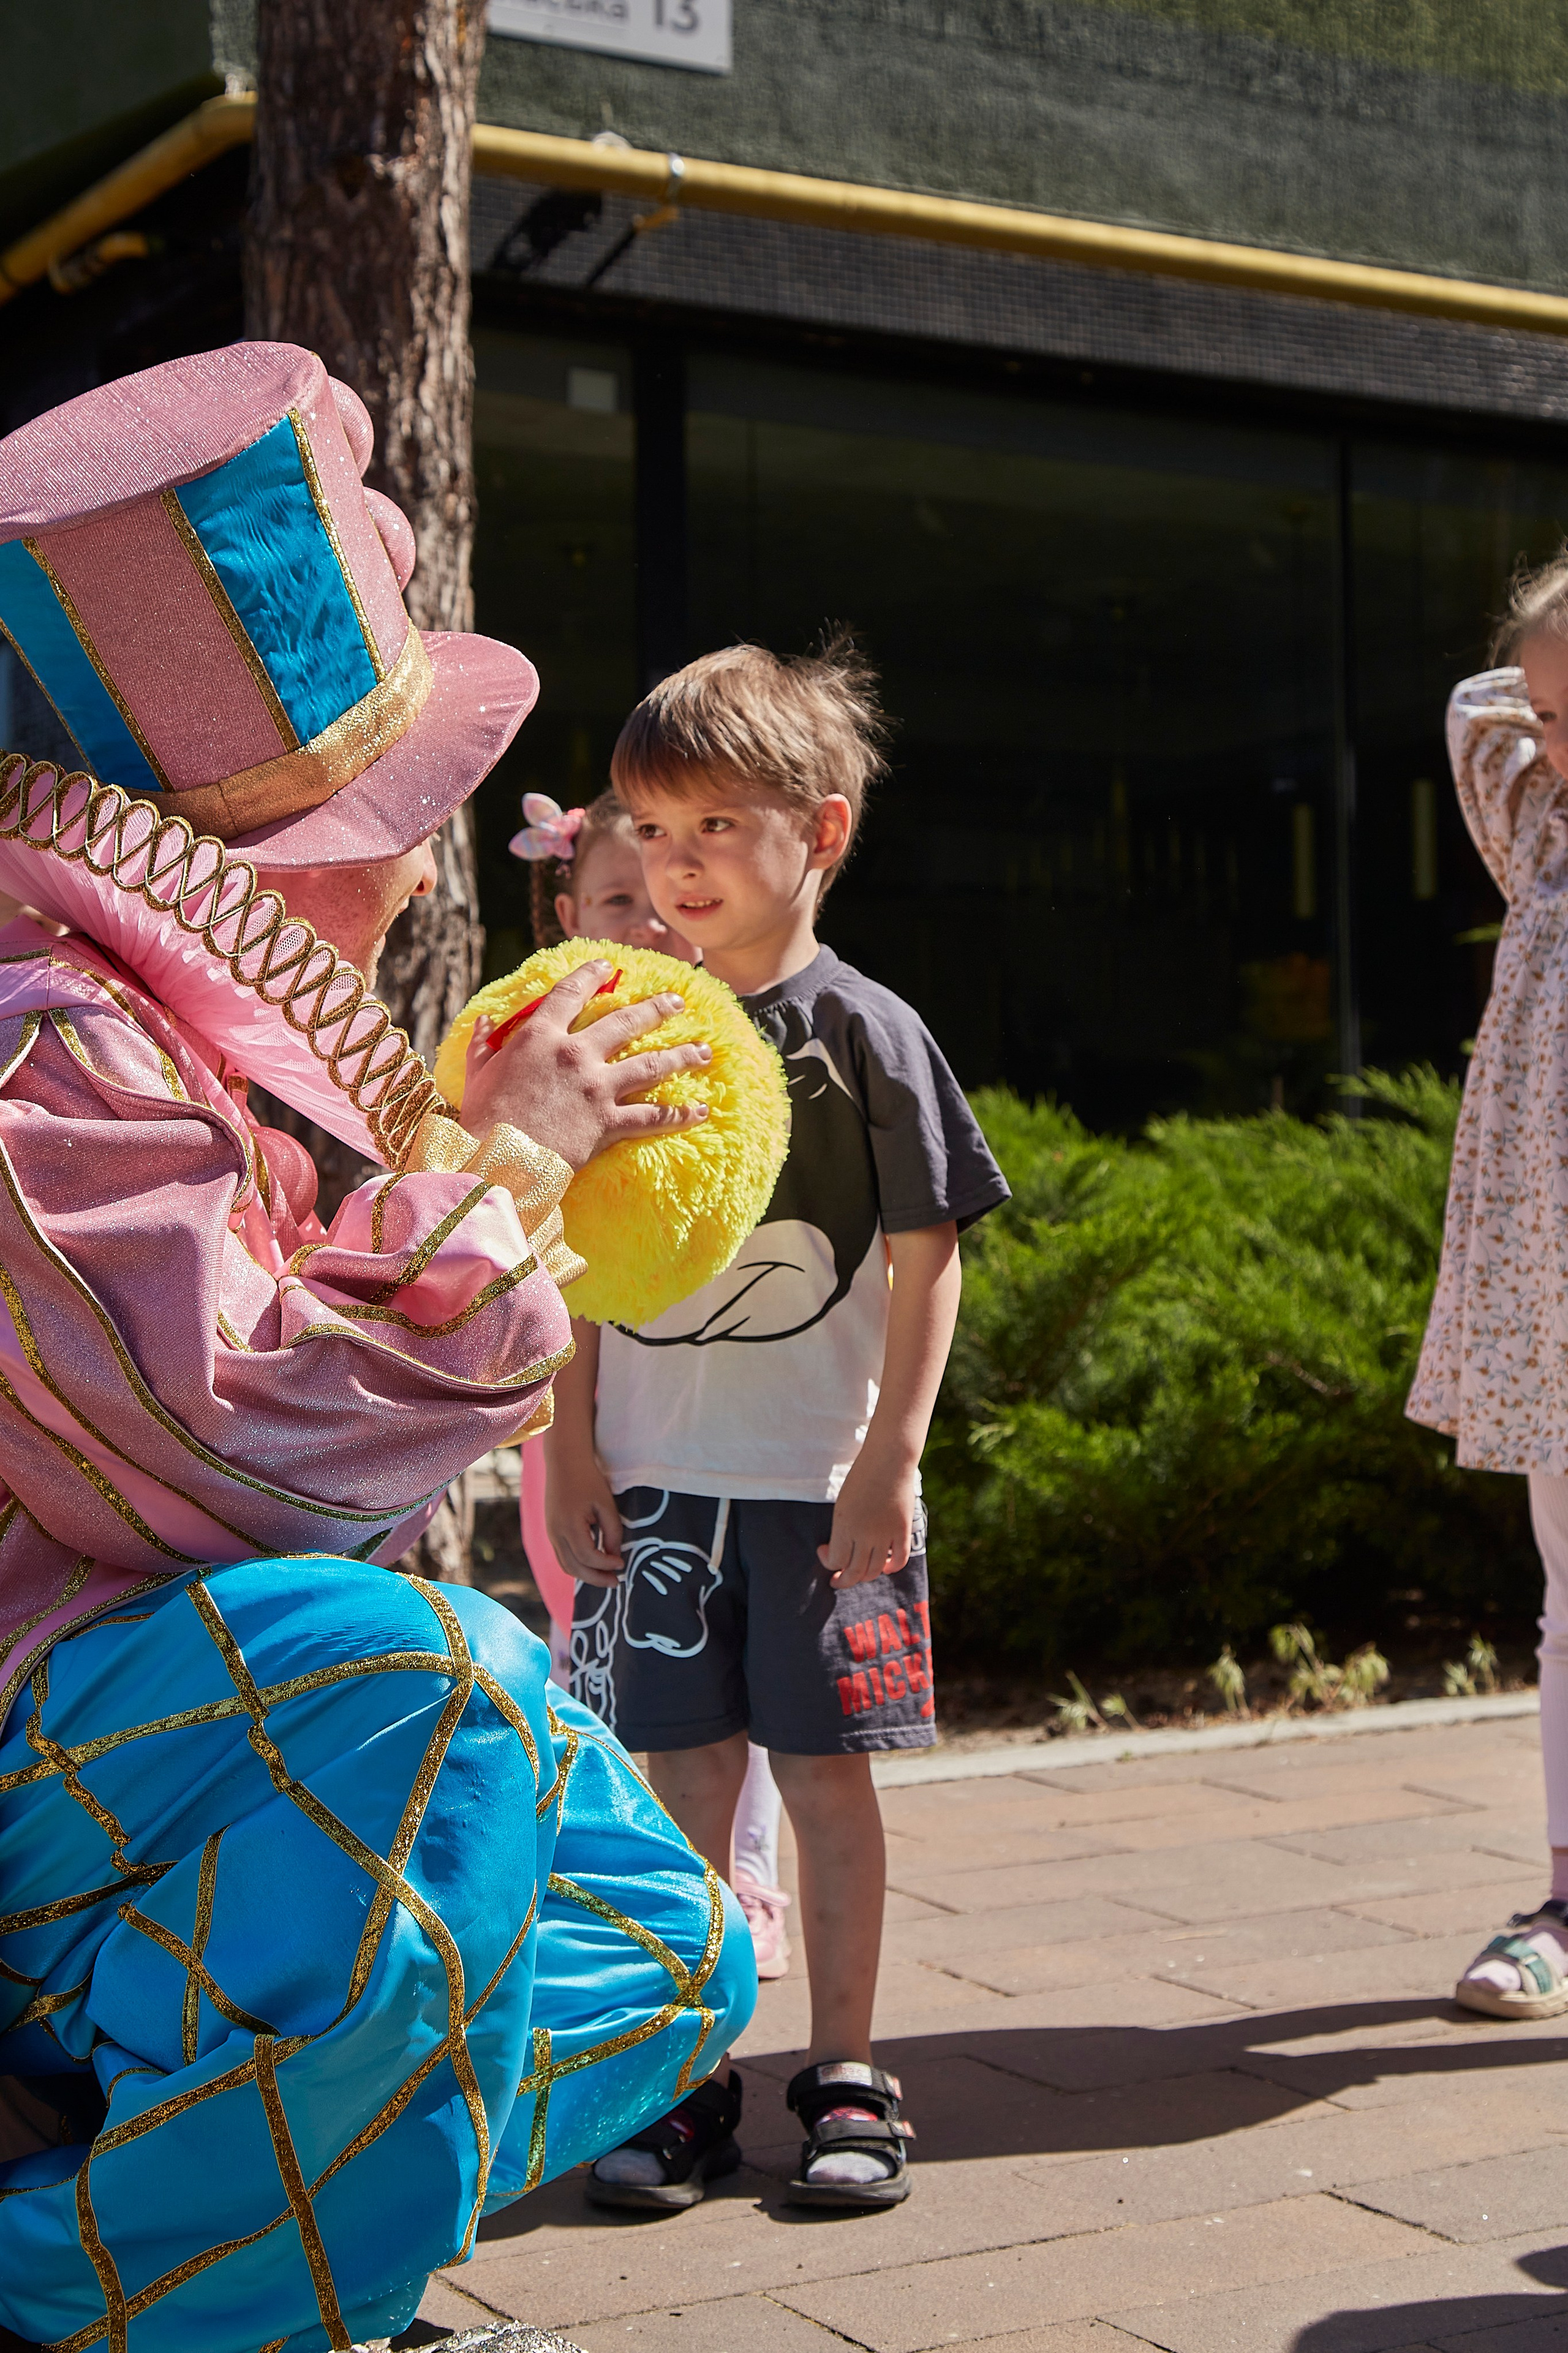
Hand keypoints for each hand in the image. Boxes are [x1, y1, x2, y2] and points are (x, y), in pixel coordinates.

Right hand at [460, 960, 711, 1170]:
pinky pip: (652, 1117)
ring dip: (680, 1056)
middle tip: (677, 1003)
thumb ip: (483, 1045)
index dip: (590, 976)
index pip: (570, 994)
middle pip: (624, 1023)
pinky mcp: (608, 1122)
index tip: (607, 966)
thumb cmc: (482, 1117)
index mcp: (540, 1037)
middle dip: (655, 1009)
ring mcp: (596, 1087)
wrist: (497, 1159)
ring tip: (703, 1050)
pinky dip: (679, 1115)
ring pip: (649, 1065)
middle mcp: (575, 1054)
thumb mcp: (478, 1074)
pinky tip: (701, 1111)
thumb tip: (483, 1021)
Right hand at [545, 1451, 625, 1588]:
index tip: (622, 1564)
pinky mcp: (552, 1532)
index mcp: (568, 1525)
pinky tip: (593, 1566)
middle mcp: (555, 1533)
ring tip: (606, 1578)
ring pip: (566, 1566)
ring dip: (586, 1576)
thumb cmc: (588, 1480)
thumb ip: (612, 1532)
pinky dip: (577, 1566)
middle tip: (616, 1583)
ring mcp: (551, 1534)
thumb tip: (615, 1557)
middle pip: (575, 1568)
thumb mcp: (606, 1504)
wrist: (565, 1463)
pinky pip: (562, 1557)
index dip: (605, 1564)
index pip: (588, 1556)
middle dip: (596, 1579)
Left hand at [817, 1451, 918, 1588]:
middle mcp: (864, 1535)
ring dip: (865, 1576)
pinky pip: (899, 1560)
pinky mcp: (902, 1531)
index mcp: (844, 1525)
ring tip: (858, 1573)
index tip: (823, 1550)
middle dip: (843, 1580)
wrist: (888, 1460)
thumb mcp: (842, 1503)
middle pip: (854, 1572)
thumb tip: (840, 1550)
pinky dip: (891, 1568)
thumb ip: (842, 1528)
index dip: (827, 1562)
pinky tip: (885, 1568)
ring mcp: (885, 1534)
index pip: (835, 1560)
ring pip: (875, 1570)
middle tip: (837, 1579)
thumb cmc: (861, 1477)